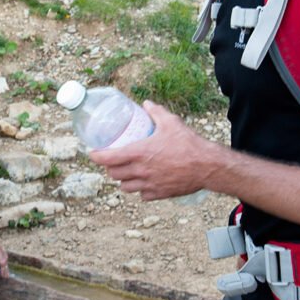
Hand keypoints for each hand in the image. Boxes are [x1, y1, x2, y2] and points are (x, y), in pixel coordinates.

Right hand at [0, 241, 10, 277]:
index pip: (0, 264)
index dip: (0, 269)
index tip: (0, 273)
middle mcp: (3, 258)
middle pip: (4, 267)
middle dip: (5, 272)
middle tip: (5, 278)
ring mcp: (4, 260)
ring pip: (5, 269)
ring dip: (5, 274)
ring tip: (6, 280)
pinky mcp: (3, 262)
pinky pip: (4, 270)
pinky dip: (4, 274)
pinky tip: (5, 279)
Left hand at [89, 101, 211, 200]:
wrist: (207, 166)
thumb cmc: (189, 144)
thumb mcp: (171, 123)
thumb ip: (156, 112)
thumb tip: (146, 104)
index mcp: (139, 153)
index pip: (108, 158)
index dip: (96, 156)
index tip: (93, 153)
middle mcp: (140, 171)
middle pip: (114, 174)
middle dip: (110, 167)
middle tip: (112, 161)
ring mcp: (149, 185)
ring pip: (125, 187)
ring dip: (123, 180)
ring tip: (127, 173)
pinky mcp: (159, 194)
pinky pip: (142, 195)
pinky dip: (140, 190)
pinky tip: (145, 183)